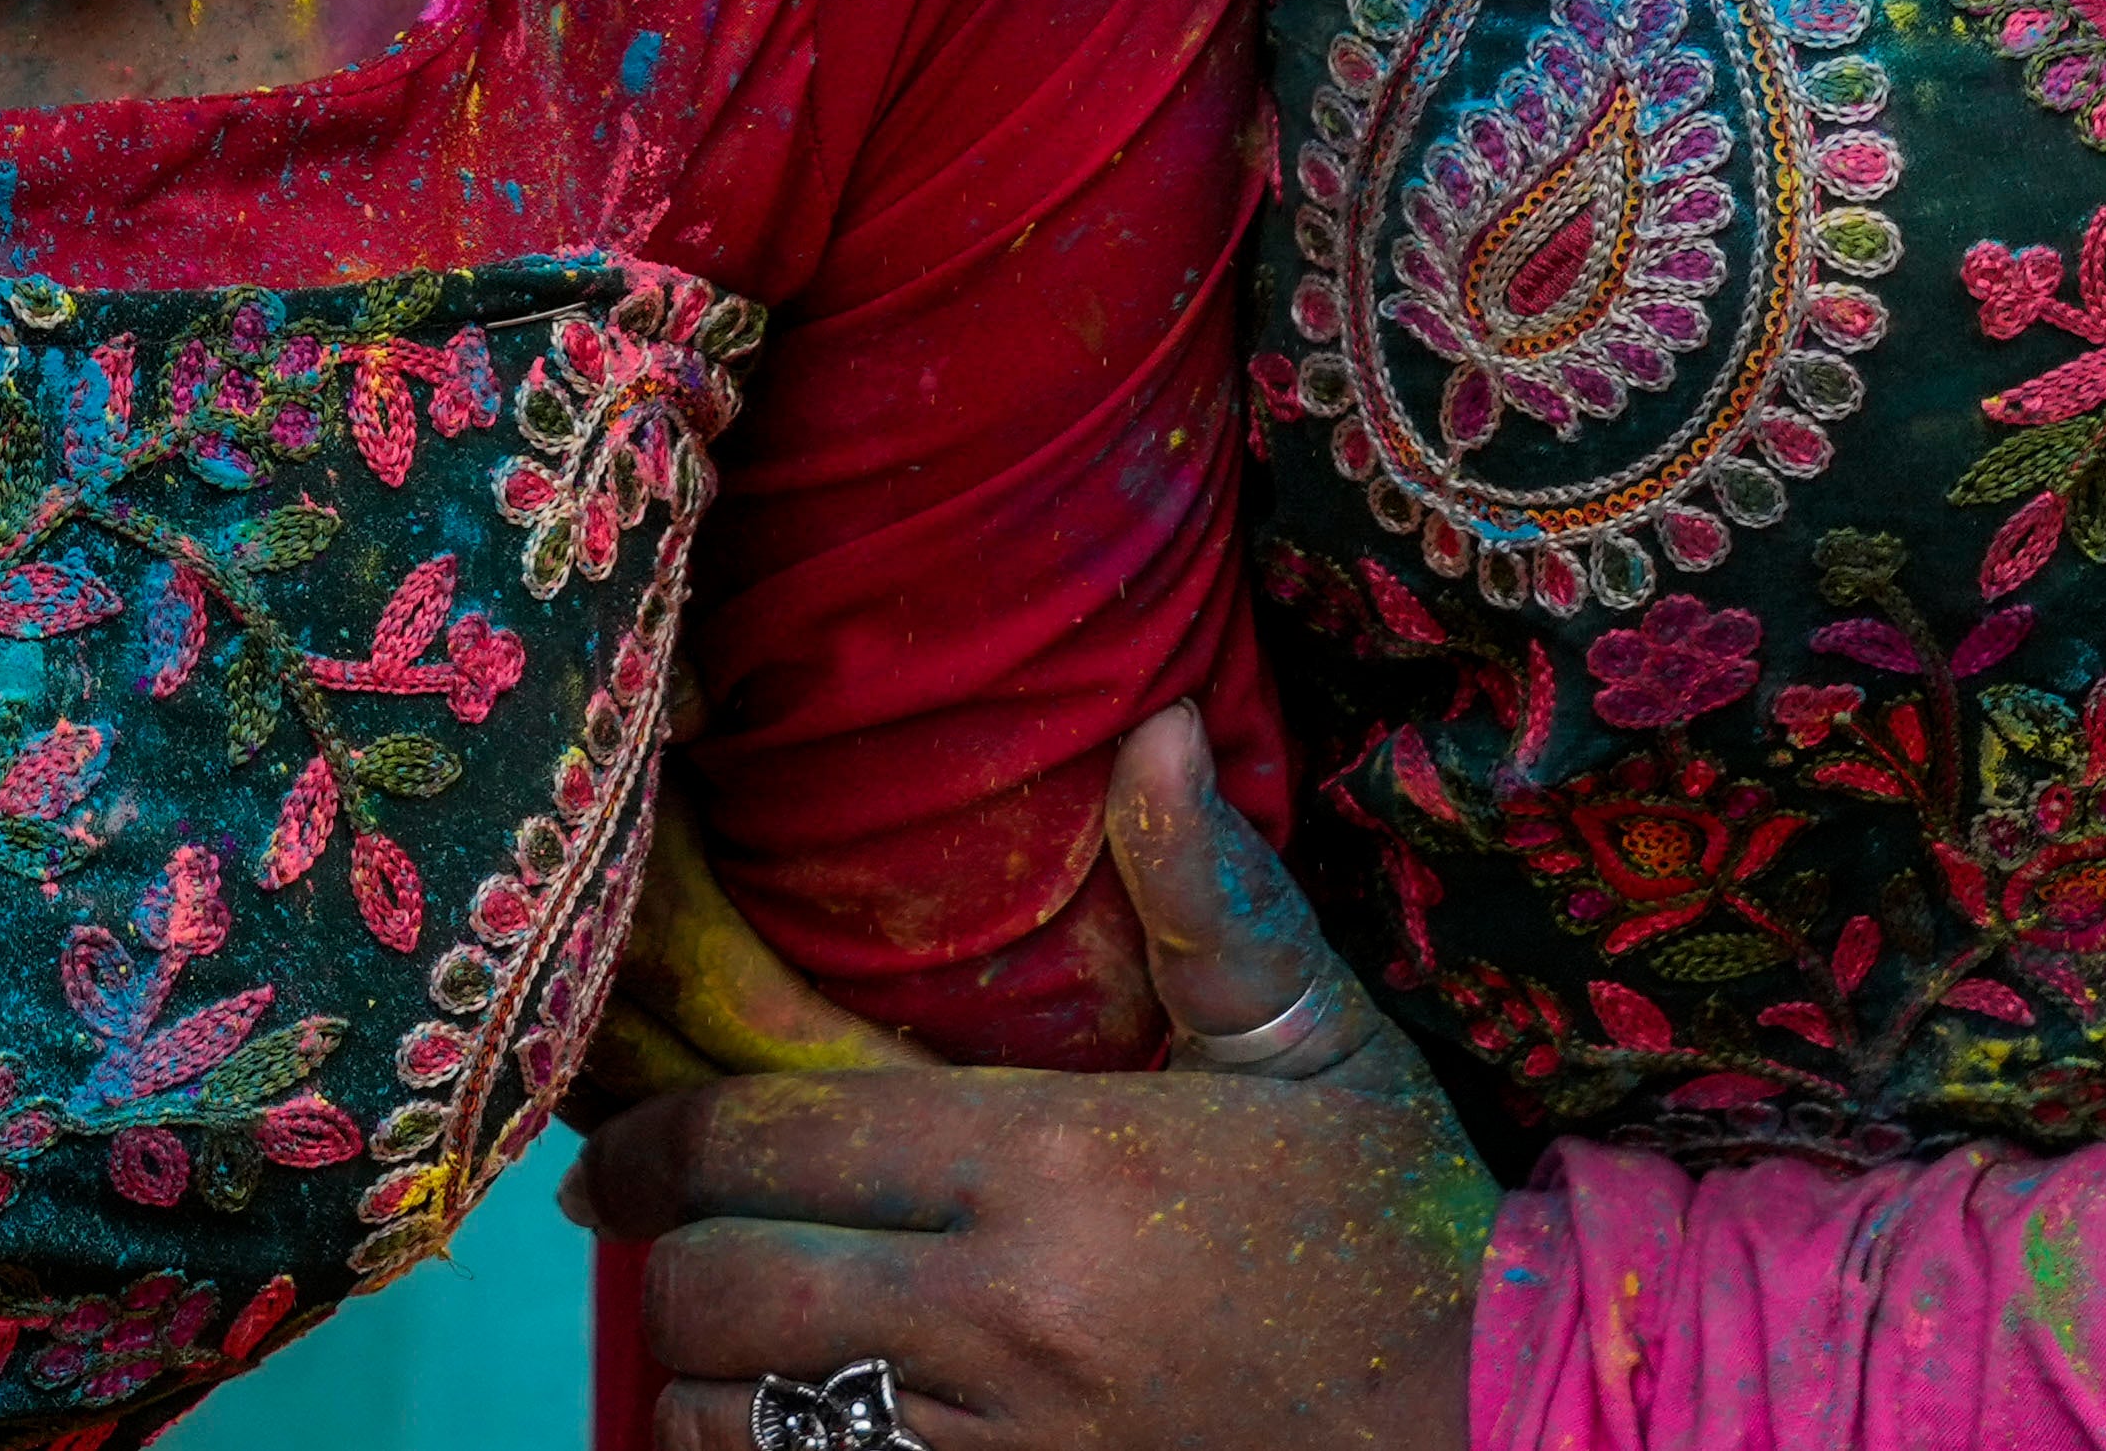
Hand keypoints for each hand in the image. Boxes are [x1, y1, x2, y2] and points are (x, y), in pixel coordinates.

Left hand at [574, 710, 1489, 1450]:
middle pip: (728, 1294)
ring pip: (746, 1425)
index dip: (657, 1150)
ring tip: (709, 1349)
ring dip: (700, 1389)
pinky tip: (780, 1436)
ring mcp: (1008, 1449)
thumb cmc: (1392, 1222)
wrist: (1494, 1421)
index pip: (775, 1147)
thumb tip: (1154, 727)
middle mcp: (1008, 1314)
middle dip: (665, 1266)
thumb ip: (1211, 896)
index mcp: (1057, 1165)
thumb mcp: (1311, 1040)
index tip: (612, 1158)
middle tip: (648, 1240)